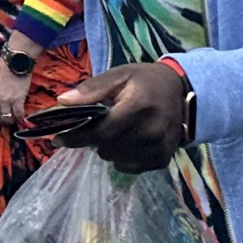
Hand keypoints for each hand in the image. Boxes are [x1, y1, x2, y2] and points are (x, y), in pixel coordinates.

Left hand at [0, 57, 30, 126]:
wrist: (14, 62)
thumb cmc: (4, 68)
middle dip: (1, 120)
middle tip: (6, 118)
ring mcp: (7, 101)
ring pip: (6, 118)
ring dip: (11, 120)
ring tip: (15, 118)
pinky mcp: (18, 100)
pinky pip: (19, 114)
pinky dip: (21, 117)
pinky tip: (22, 118)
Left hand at [48, 61, 191, 173]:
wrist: (185, 93)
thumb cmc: (146, 81)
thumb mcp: (120, 75)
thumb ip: (92, 89)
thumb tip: (63, 102)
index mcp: (138, 106)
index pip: (100, 131)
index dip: (76, 137)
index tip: (58, 139)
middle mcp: (151, 131)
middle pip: (105, 148)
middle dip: (94, 139)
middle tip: (98, 126)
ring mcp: (158, 148)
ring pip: (115, 160)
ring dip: (108, 148)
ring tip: (116, 131)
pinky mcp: (162, 159)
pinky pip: (130, 167)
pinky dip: (122, 157)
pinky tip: (128, 141)